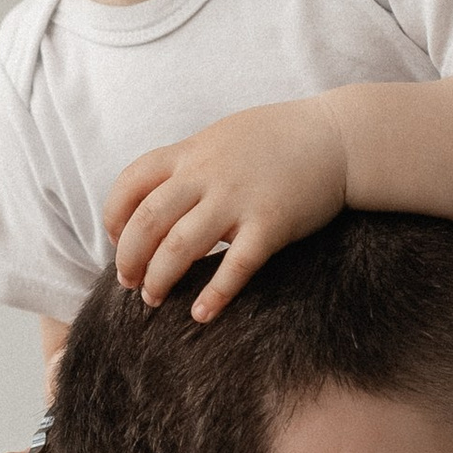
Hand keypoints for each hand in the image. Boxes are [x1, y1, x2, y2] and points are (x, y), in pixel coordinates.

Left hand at [104, 99, 349, 318]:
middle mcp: (207, 174)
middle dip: (129, 257)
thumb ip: (189, 163)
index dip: (114, 216)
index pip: (131, 182)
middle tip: (127, 281)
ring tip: (153, 298)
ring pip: (179, 246)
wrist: (338, 138)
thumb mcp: (222, 137)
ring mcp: (238, 199)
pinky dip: (214, 295)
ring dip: (159, 278)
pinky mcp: (271, 224)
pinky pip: (235, 265)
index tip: (116, 239)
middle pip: (147, 221)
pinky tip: (201, 314)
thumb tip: (156, 194)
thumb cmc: (279, 139)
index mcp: (191, 152)